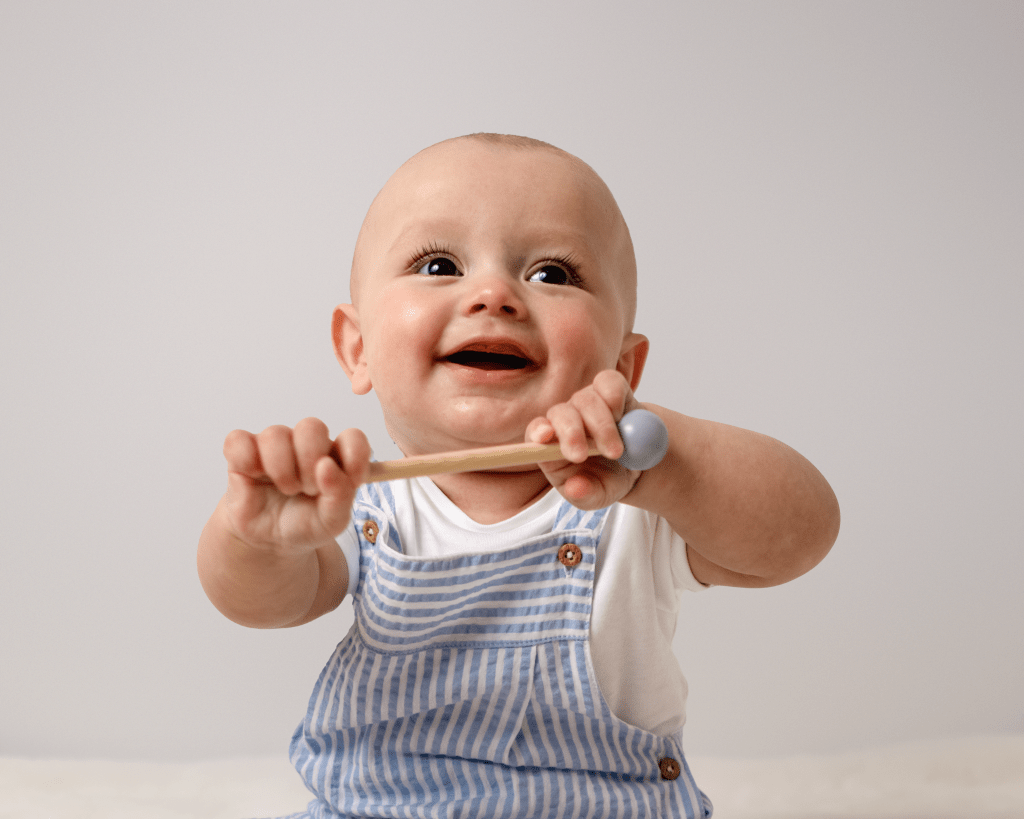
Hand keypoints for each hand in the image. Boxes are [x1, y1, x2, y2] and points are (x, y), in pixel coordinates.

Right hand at [222, 418, 370, 553]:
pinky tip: (255, 477)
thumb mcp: (332, 520)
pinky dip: (247, 461)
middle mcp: (307, 443)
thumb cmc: (305, 523)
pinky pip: (239, 440)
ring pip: (276, 434)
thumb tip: (326, 466)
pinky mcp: (243, 451)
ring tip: (287, 489)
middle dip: (310, 463)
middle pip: (311, 427)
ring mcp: (275, 444)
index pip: (352, 437)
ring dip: (282, 470)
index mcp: (336, 456)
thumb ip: (341, 495)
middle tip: (309, 490)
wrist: (271, 540)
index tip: (352, 480)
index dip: (354, 455)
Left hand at [525, 370, 642, 509]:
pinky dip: (616, 399)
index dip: (537, 431)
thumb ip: (584, 495)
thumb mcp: (597, 495)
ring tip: (617, 451)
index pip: (535, 431)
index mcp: (553, 444)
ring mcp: (587, 400)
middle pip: (559, 413)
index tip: (545, 438)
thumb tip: (575, 489)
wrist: (638, 463)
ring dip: (602, 426)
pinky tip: (624, 418)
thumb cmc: (607, 479)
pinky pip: (609, 383)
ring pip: (586, 400)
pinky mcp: (610, 387)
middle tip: (584, 455)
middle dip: (571, 432)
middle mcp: (566, 418)